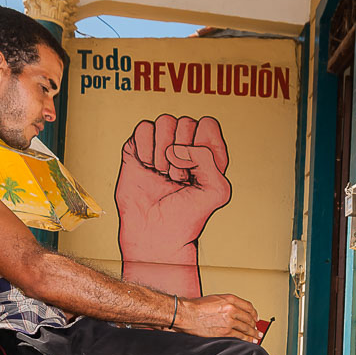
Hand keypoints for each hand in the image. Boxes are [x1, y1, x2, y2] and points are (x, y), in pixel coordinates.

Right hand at [115, 115, 230, 295]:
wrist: (155, 233)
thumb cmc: (187, 216)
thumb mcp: (216, 191)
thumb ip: (210, 160)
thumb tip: (178, 147)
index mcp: (208, 152)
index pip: (208, 124)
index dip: (201, 144)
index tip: (197, 171)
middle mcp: (185, 145)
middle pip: (185, 122)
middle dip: (181, 154)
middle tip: (177, 178)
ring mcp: (161, 145)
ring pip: (164, 121)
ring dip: (162, 151)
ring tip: (162, 173)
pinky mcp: (139, 147)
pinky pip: (143, 128)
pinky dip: (145, 148)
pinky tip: (147, 167)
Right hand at [176, 292, 260, 342]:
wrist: (187, 314)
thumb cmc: (196, 307)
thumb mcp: (215, 299)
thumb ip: (227, 304)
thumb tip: (235, 311)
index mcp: (230, 299)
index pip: (248, 306)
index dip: (254, 313)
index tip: (255, 317)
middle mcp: (231, 309)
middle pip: (249, 318)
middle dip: (254, 325)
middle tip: (257, 329)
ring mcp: (229, 321)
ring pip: (246, 328)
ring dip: (253, 333)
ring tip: (256, 336)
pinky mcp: (225, 332)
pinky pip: (239, 336)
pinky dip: (246, 339)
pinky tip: (248, 341)